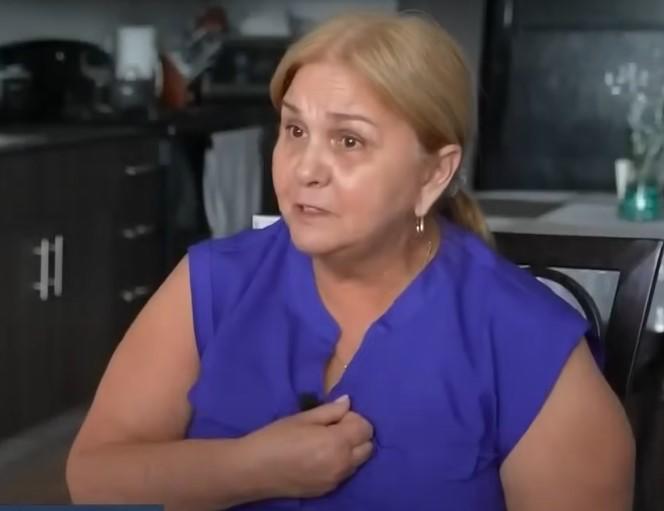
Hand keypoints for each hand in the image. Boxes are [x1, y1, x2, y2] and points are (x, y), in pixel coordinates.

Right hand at [246, 395, 373, 497]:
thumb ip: (330, 410)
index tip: (335, 416)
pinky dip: (340, 463)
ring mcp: (336, 480)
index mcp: (337, 443)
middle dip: (356, 434)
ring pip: (358, 461)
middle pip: (368, 446)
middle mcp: (342, 464)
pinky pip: (345, 473)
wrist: (253, 470)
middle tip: (333, 428)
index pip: (366, 428)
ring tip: (325, 443)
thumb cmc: (275, 438)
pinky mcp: (327, 490)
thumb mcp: (302, 418)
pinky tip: (319, 457)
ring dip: (350, 449)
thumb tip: (348, 402)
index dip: (353, 418)